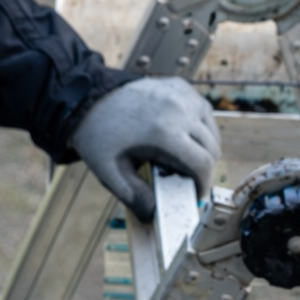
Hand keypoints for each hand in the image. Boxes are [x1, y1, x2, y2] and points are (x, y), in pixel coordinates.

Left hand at [70, 77, 219, 221]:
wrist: (88, 100)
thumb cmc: (99, 136)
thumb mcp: (111, 172)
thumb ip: (134, 196)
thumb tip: (154, 213)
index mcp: (163, 132)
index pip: (203, 164)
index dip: (203, 184)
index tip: (195, 193)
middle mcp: (178, 110)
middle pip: (212, 148)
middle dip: (204, 168)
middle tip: (188, 180)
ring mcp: (180, 94)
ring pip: (211, 129)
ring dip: (205, 147)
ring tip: (186, 160)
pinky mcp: (179, 86)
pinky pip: (202, 111)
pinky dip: (200, 126)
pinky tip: (184, 137)